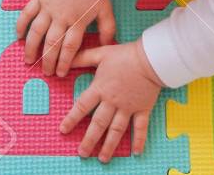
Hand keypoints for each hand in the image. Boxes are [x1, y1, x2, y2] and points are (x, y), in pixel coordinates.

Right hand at [16, 0, 115, 76]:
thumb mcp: (105, 8)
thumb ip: (108, 28)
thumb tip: (109, 45)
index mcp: (77, 21)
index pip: (70, 47)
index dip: (64, 62)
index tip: (60, 73)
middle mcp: (61, 17)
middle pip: (52, 43)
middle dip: (47, 60)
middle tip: (45, 72)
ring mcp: (47, 8)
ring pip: (37, 32)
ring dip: (31, 47)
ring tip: (28, 60)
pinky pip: (27, 14)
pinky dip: (22, 25)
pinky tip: (19, 36)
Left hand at [61, 41, 162, 161]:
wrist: (150, 58)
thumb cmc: (125, 55)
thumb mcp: (101, 54)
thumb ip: (82, 58)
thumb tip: (65, 61)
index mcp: (100, 88)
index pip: (82, 106)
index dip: (72, 119)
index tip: (63, 130)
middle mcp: (112, 101)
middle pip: (98, 124)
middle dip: (89, 140)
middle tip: (82, 153)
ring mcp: (128, 107)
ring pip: (116, 130)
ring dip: (109, 145)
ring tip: (102, 159)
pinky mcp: (142, 109)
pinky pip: (140, 127)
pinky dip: (139, 140)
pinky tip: (136, 152)